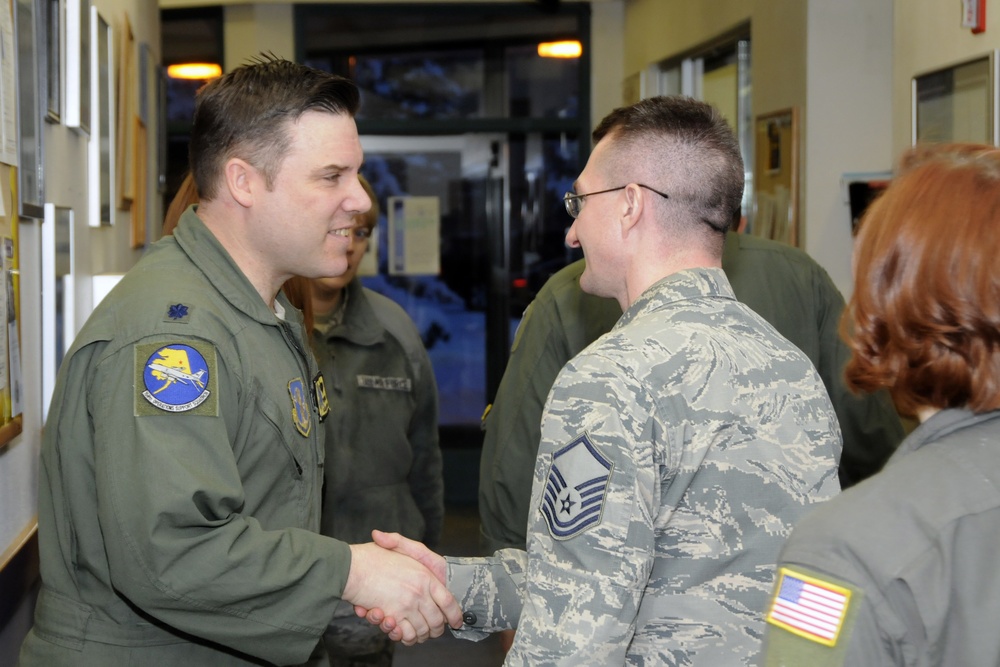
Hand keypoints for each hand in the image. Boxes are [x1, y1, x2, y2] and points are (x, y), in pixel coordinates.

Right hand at [342, 538, 460, 645]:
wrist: (350, 567)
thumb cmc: (373, 556)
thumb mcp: (397, 545)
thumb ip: (404, 544)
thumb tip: (403, 546)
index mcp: (426, 575)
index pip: (449, 600)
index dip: (455, 614)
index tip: (456, 621)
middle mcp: (420, 592)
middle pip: (438, 621)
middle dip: (436, 630)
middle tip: (431, 630)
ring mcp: (407, 606)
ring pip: (422, 631)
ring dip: (420, 635)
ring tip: (412, 628)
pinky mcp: (393, 617)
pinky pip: (405, 635)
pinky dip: (403, 636)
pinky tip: (398, 629)